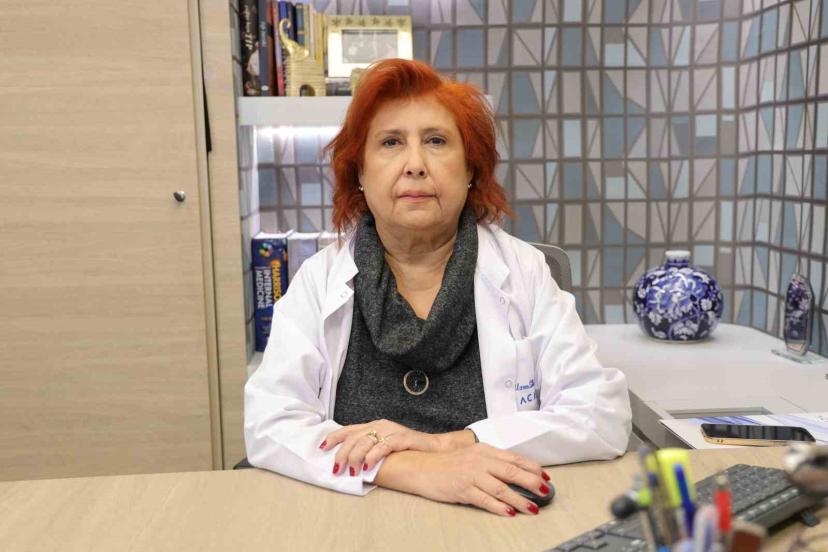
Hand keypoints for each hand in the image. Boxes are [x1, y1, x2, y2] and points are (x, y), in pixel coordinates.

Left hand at [320, 419, 442, 475]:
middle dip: (342, 453)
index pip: (349, 429)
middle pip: (354, 437)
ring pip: (365, 441)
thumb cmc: (407, 450)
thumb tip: (348, 462)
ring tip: (351, 471)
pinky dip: (372, 457)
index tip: (322, 448)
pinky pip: (382, 446)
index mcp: (374, 425)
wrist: (432, 448)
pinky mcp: (402, 438)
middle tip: (336, 469)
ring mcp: (391, 430)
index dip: (334, 437)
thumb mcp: (384, 446)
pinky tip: (367, 467)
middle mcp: (380, 425)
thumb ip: (369, 449)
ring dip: (355, 458)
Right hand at [409, 443, 551, 516]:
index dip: (532, 468)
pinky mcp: (463, 489)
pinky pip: (486, 500)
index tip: (545, 476)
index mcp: (485, 450)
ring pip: (502, 488)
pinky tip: (510, 513)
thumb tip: (515, 473)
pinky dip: (500, 507)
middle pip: (512, 472)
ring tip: (532, 508)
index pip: (514, 458)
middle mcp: (480, 461)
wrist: (421, 467)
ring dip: (520, 499)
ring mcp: (471, 475)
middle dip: (532, 482)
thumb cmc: (448, 463)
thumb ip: (491, 461)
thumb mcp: (472, 456)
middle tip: (545, 492)